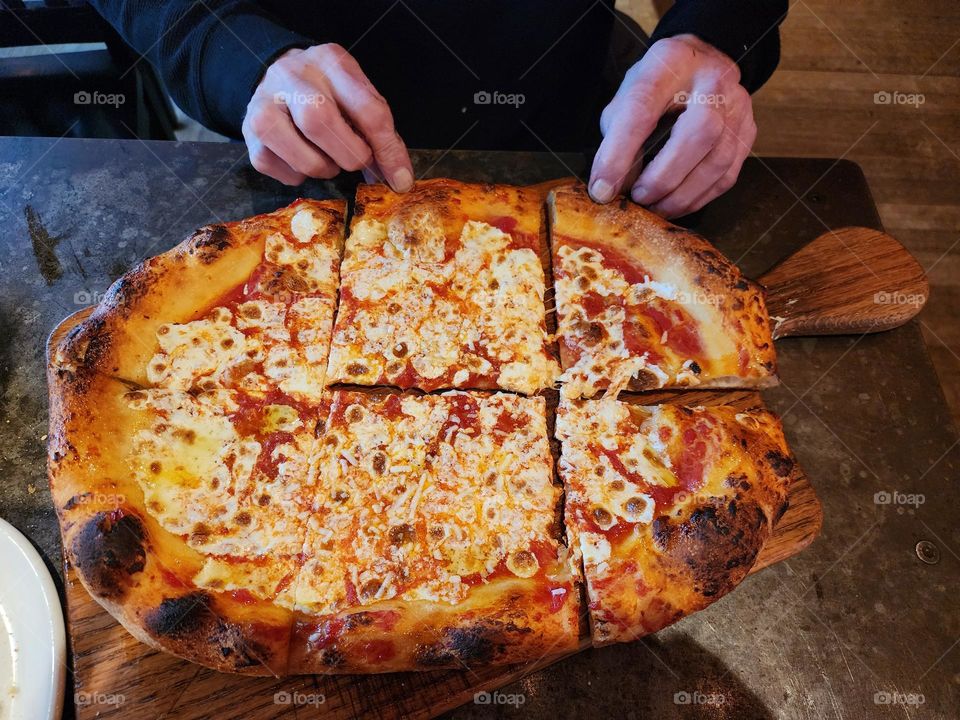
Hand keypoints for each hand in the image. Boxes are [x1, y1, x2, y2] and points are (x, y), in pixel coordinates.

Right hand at [243, 44, 413, 189]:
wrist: (277, 76)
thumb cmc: (328, 92)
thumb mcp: (357, 95)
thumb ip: (380, 131)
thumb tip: (398, 178)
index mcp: (331, 61)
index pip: (366, 108)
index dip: (387, 150)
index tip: (399, 178)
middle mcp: (292, 76)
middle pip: (319, 121)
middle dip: (348, 155)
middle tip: (356, 162)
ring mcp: (264, 102)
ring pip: (297, 153)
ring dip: (322, 168)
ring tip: (328, 161)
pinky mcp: (248, 130)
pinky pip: (274, 166)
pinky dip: (296, 174)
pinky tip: (301, 159)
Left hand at [588, 34, 755, 217]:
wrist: (701, 64)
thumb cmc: (658, 85)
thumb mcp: (627, 98)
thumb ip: (615, 139)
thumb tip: (611, 188)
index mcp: (670, 62)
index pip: (643, 108)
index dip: (619, 153)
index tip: (602, 187)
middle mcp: (713, 80)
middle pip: (700, 131)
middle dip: (664, 176)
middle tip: (638, 197)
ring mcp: (738, 106)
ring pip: (718, 159)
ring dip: (681, 194)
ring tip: (654, 207)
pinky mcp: (747, 131)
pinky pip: (726, 175)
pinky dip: (698, 197)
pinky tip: (676, 204)